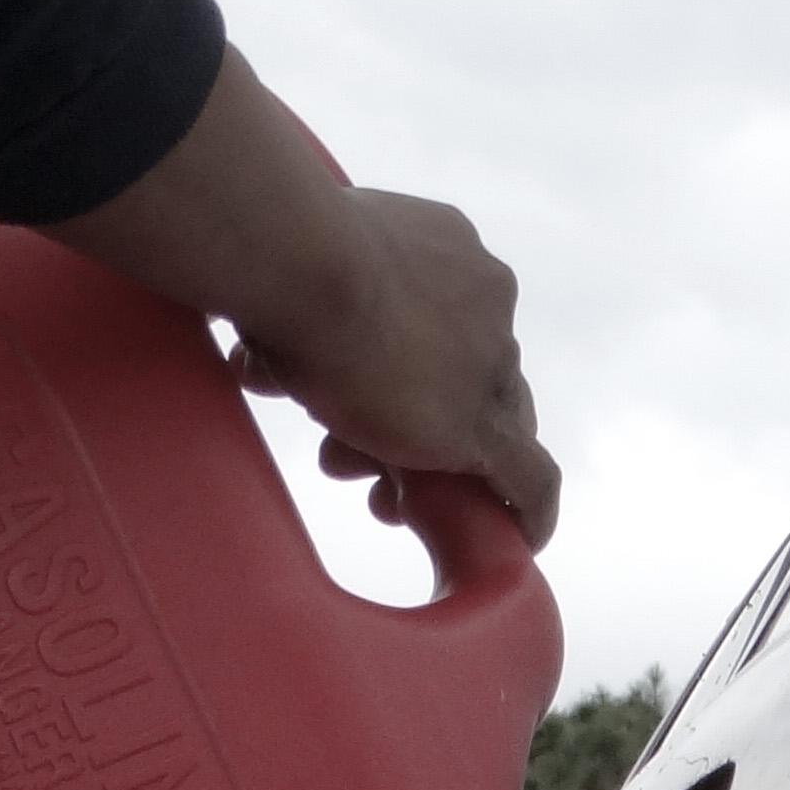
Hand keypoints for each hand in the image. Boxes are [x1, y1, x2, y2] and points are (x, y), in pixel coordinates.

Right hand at [46, 51, 556, 547]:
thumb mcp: (296, 262)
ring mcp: (490, 364)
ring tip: (378, 498)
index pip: (446, 325)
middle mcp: (487, 301)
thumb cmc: (285, 250)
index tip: (346, 398)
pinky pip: (532, 478)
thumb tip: (257, 331)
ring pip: (481, 429)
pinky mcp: (484, 426)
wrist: (307, 263)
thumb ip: (301, 291)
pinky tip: (523, 539)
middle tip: (348, 459)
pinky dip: (529, 510)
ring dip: (426, 465)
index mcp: (453, 254)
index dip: (403, 368)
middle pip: (464, 378)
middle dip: (408, 420)